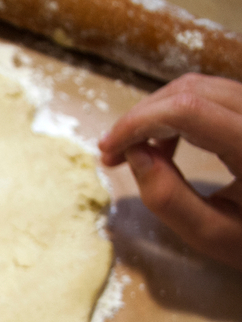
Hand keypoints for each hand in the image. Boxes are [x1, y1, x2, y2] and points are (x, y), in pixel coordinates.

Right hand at [98, 73, 241, 270]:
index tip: (108, 150)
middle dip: (141, 117)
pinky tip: (165, 144)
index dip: (137, 123)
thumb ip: (169, 198)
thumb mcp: (213, 234)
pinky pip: (212, 95)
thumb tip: (134, 154)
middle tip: (113, 152)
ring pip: (199, 87)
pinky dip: (177, 113)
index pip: (186, 111)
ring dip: (156, 113)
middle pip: (190, 90)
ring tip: (134, 149)